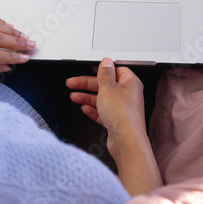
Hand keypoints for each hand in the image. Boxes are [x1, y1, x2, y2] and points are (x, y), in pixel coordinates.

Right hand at [66, 58, 161, 194]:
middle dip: (87, 84)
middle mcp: (127, 95)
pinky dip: (93, 109)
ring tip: (74, 96)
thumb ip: (105, 74)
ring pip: (101, 99)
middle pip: (105, 84)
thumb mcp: (108, 88)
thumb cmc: (123, 116)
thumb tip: (106, 62)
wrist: (126, 141)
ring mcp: (122, 108)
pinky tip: (84, 108)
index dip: (101, 69)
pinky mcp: (116, 120)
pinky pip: (102, 112)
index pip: (115, 70)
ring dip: (87, 97)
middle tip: (73, 83)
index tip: (89, 68)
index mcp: (130, 82)